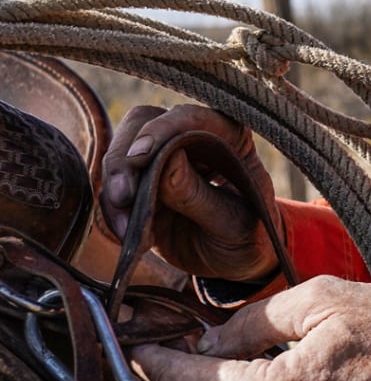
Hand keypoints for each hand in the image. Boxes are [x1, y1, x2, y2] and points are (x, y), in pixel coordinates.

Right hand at [100, 104, 279, 279]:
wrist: (236, 263)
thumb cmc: (247, 236)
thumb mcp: (233, 223)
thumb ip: (200, 195)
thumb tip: (167, 161)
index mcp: (229, 136)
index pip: (191, 117)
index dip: (162, 129)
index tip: (140, 155)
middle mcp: (192, 137)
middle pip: (143, 124)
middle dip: (125, 160)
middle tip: (122, 197)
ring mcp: (163, 159)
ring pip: (121, 155)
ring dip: (114, 191)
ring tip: (127, 230)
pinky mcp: (142, 184)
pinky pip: (114, 188)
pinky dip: (113, 211)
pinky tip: (130, 237)